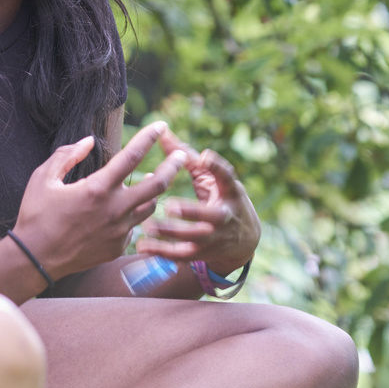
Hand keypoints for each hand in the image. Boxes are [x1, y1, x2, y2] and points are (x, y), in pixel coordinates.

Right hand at [13, 122, 190, 281]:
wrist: (36, 259)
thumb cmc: (36, 215)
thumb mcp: (43, 178)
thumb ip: (67, 155)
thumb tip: (88, 141)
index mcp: (98, 188)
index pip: (132, 155)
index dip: (149, 137)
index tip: (161, 125)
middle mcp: (114, 209)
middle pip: (157, 184)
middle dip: (173, 166)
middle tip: (181, 156)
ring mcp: (119, 231)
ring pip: (149, 207)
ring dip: (153, 191)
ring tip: (151, 179)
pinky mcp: (117, 247)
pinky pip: (134, 227)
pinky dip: (132, 215)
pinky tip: (123, 211)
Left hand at [134, 132, 260, 278]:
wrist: (245, 239)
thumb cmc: (223, 198)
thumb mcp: (212, 178)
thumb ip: (187, 156)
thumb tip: (162, 132)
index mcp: (230, 192)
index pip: (227, 177)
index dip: (217, 166)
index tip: (204, 156)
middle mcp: (224, 216)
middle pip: (210, 216)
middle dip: (192, 211)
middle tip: (170, 206)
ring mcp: (214, 237)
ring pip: (194, 239)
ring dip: (171, 234)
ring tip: (149, 226)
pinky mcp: (202, 253)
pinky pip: (181, 256)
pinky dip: (162, 253)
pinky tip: (143, 246)